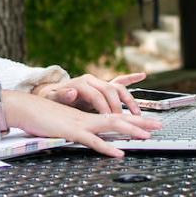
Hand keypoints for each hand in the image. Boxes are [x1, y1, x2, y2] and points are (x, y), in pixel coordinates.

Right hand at [1, 90, 161, 157]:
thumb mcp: (62, 123)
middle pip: (119, 117)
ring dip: (130, 130)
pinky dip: (107, 146)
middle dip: (140, 122)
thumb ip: (75, 128)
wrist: (23, 108)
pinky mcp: (70, 131)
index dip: (133, 120)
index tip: (148, 123)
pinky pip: (92, 140)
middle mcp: (86, 117)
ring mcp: (80, 123)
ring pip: (110, 125)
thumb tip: (86, 134)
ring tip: (146, 137)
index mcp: (86, 116)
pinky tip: (118, 152)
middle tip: (159, 126)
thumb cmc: (40, 117)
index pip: (115, 116)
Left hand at [32, 72, 146, 114]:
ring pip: (118, 87)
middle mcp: (92, 80)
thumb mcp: (53, 99)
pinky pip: (119, 81)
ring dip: (129, 100)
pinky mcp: (103, 86)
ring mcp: (99, 83)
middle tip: (122, 121)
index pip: (97, 95)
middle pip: (110, 91)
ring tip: (137, 113)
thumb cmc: (54, 98)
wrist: (53, 93)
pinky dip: (131, 78)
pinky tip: (142, 75)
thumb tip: (71, 91)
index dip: (104, 108)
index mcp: (81, 83)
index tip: (109, 120)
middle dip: (118, 106)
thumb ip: (62, 96)